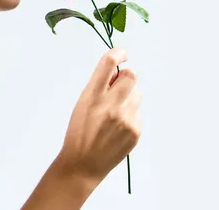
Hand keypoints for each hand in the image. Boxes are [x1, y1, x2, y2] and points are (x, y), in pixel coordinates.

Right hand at [57, 47, 141, 184]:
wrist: (82, 165)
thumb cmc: (80, 132)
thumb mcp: (83, 103)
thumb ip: (100, 85)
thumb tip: (118, 72)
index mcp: (92, 95)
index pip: (109, 63)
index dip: (119, 52)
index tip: (123, 53)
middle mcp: (110, 105)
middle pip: (131, 75)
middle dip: (126, 78)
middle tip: (117, 89)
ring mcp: (125, 118)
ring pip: (137, 94)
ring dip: (129, 99)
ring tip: (114, 115)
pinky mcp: (135, 130)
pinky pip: (138, 112)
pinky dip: (131, 116)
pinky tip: (117, 129)